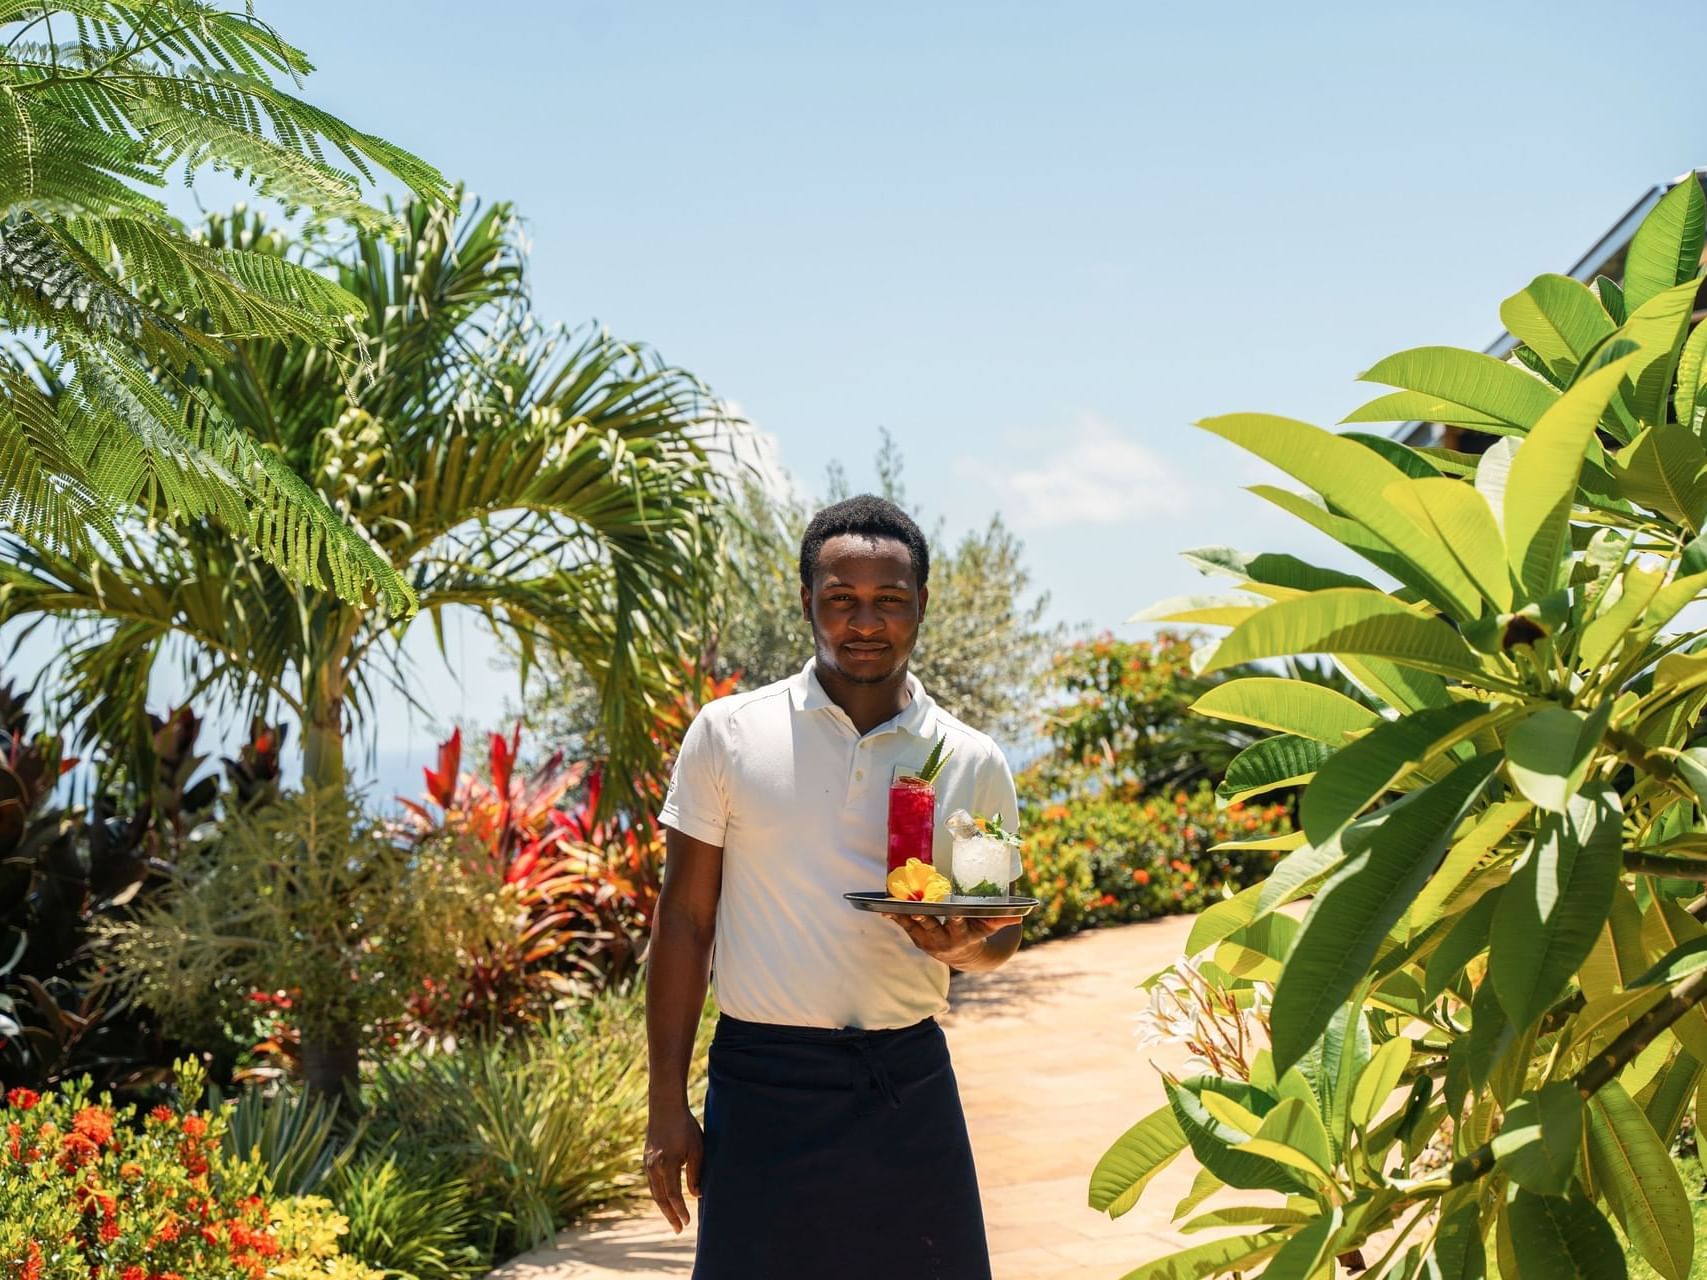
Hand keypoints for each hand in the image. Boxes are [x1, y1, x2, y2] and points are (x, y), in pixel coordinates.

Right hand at [644, 1100, 703, 1232]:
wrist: (665, 1107)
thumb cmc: (685, 1126)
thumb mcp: (696, 1148)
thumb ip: (695, 1173)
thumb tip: (696, 1195)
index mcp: (667, 1164)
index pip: (673, 1195)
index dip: (680, 1210)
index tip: (687, 1222)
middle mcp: (654, 1167)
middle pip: (660, 1198)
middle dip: (670, 1215)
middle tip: (678, 1229)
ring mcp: (648, 1163)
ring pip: (654, 1191)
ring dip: (663, 1207)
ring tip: (672, 1218)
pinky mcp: (646, 1159)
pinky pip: (652, 1182)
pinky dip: (658, 1194)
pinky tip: (665, 1199)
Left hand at [881, 911, 1021, 967]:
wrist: (963, 956)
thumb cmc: (978, 933)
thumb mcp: (989, 928)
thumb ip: (1001, 919)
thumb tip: (1021, 913)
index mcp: (963, 936)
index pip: (959, 927)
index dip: (957, 920)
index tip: (954, 911)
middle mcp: (944, 941)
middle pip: (932, 927)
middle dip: (924, 918)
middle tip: (916, 907)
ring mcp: (928, 941)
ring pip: (914, 927)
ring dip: (904, 915)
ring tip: (891, 903)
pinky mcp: (917, 938)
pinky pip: (905, 926)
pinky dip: (895, 917)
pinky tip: (884, 908)